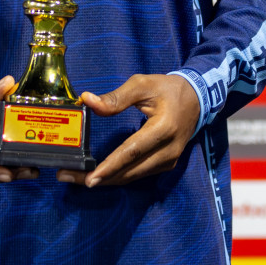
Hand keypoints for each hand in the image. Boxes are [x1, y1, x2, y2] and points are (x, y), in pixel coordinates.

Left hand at [58, 74, 200, 186]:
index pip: (133, 151)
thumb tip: (87, 101)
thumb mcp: (142, 85)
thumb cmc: (167, 89)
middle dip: (99, 177)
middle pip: (130, 171)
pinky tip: (99, 175)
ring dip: (106, 179)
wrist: (197, 99)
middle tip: (69, 176)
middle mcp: (168, 151)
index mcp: (163, 129)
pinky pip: (138, 174)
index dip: (110, 165)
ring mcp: (168, 161)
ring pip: (133, 176)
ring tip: (77, 178)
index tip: (90, 177)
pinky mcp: (166, 164)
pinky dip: (118, 176)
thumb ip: (115, 97)